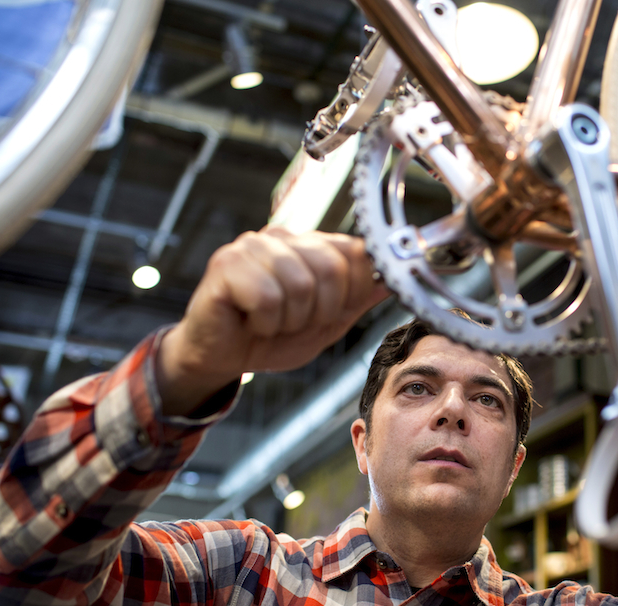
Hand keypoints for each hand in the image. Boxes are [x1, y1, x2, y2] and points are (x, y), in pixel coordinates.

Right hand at [157, 228, 389, 414]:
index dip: (351, 292)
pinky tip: (251, 321)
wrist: (222, 357)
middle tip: (296, 322)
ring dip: (290, 320)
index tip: (329, 313)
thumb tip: (395, 277)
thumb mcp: (328, 323)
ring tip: (272, 322)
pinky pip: (267, 297)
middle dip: (321, 311)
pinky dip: (265, 322)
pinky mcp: (225, 263)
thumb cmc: (270, 336)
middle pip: (332, 267)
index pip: (355, 252)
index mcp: (311, 245)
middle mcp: (283, 237)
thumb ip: (360, 298)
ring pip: (300, 285)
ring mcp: (252, 246)